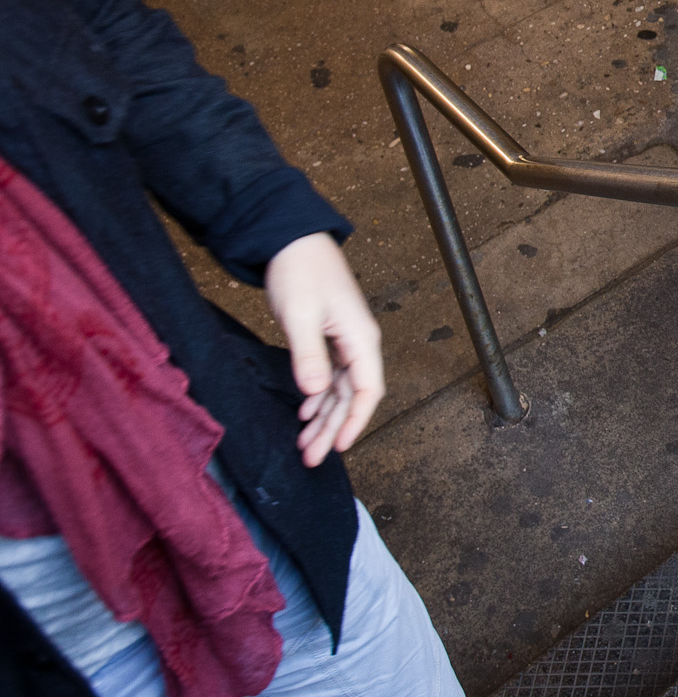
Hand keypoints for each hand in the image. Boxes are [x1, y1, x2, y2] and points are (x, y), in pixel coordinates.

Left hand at [264, 233, 384, 467]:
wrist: (291, 239)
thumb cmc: (300, 270)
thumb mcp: (300, 315)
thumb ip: (309, 355)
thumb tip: (315, 392)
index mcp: (361, 338)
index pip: (367, 390)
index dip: (355, 422)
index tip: (338, 447)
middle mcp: (358, 342)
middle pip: (352, 396)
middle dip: (332, 428)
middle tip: (311, 457)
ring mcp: (344, 340)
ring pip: (339, 390)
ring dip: (323, 417)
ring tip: (304, 444)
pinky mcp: (329, 337)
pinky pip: (328, 376)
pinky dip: (316, 397)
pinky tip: (304, 412)